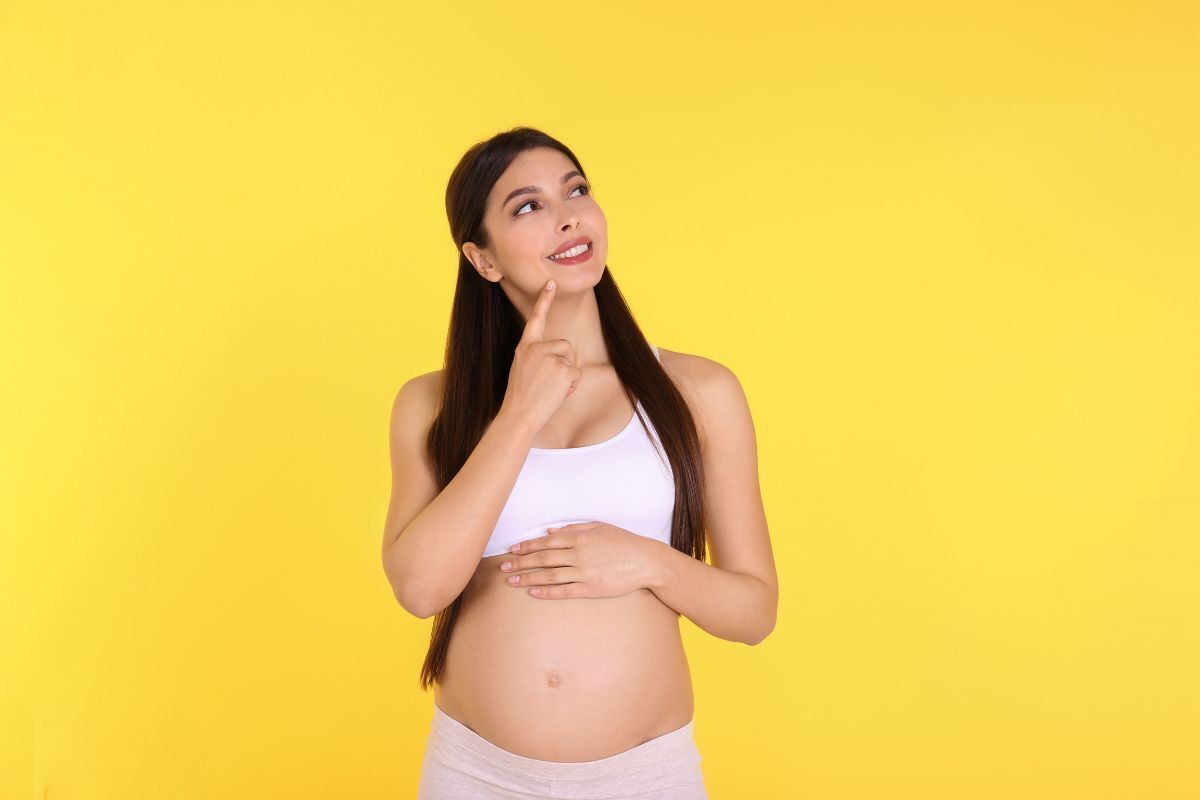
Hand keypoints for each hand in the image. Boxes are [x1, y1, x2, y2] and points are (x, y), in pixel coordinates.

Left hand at [498, 522, 660, 598]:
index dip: (527, 546)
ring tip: (512, 581)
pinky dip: (547, 592)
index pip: (546, 541)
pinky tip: (534, 592)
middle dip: (521, 562)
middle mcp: (579, 553)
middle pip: (543, 558)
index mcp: (580, 537)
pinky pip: (564, 591)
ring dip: (528, 578)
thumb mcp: (599, 527)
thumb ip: (574, 528)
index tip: (512, 550)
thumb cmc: (623, 541)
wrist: (645, 561)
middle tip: (503, 566)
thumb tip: (550, 531)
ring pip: (550, 575)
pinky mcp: (591, 588)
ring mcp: (584, 572)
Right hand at [500, 279, 582, 431]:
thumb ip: (536, 356)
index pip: (536, 319)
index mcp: (524, 347)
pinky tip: (556, 393)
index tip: (551, 283)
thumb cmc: (521, 397)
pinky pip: (575, 373)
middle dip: (563, 362)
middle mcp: (536, 348)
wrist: (519, 415)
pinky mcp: (563, 368)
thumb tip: (558, 354)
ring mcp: (550, 357)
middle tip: (548, 382)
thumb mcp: (522, 369)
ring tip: (550, 388)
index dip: (544, 300)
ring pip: (570, 360)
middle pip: (564, 345)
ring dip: (566, 375)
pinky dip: (570, 385)